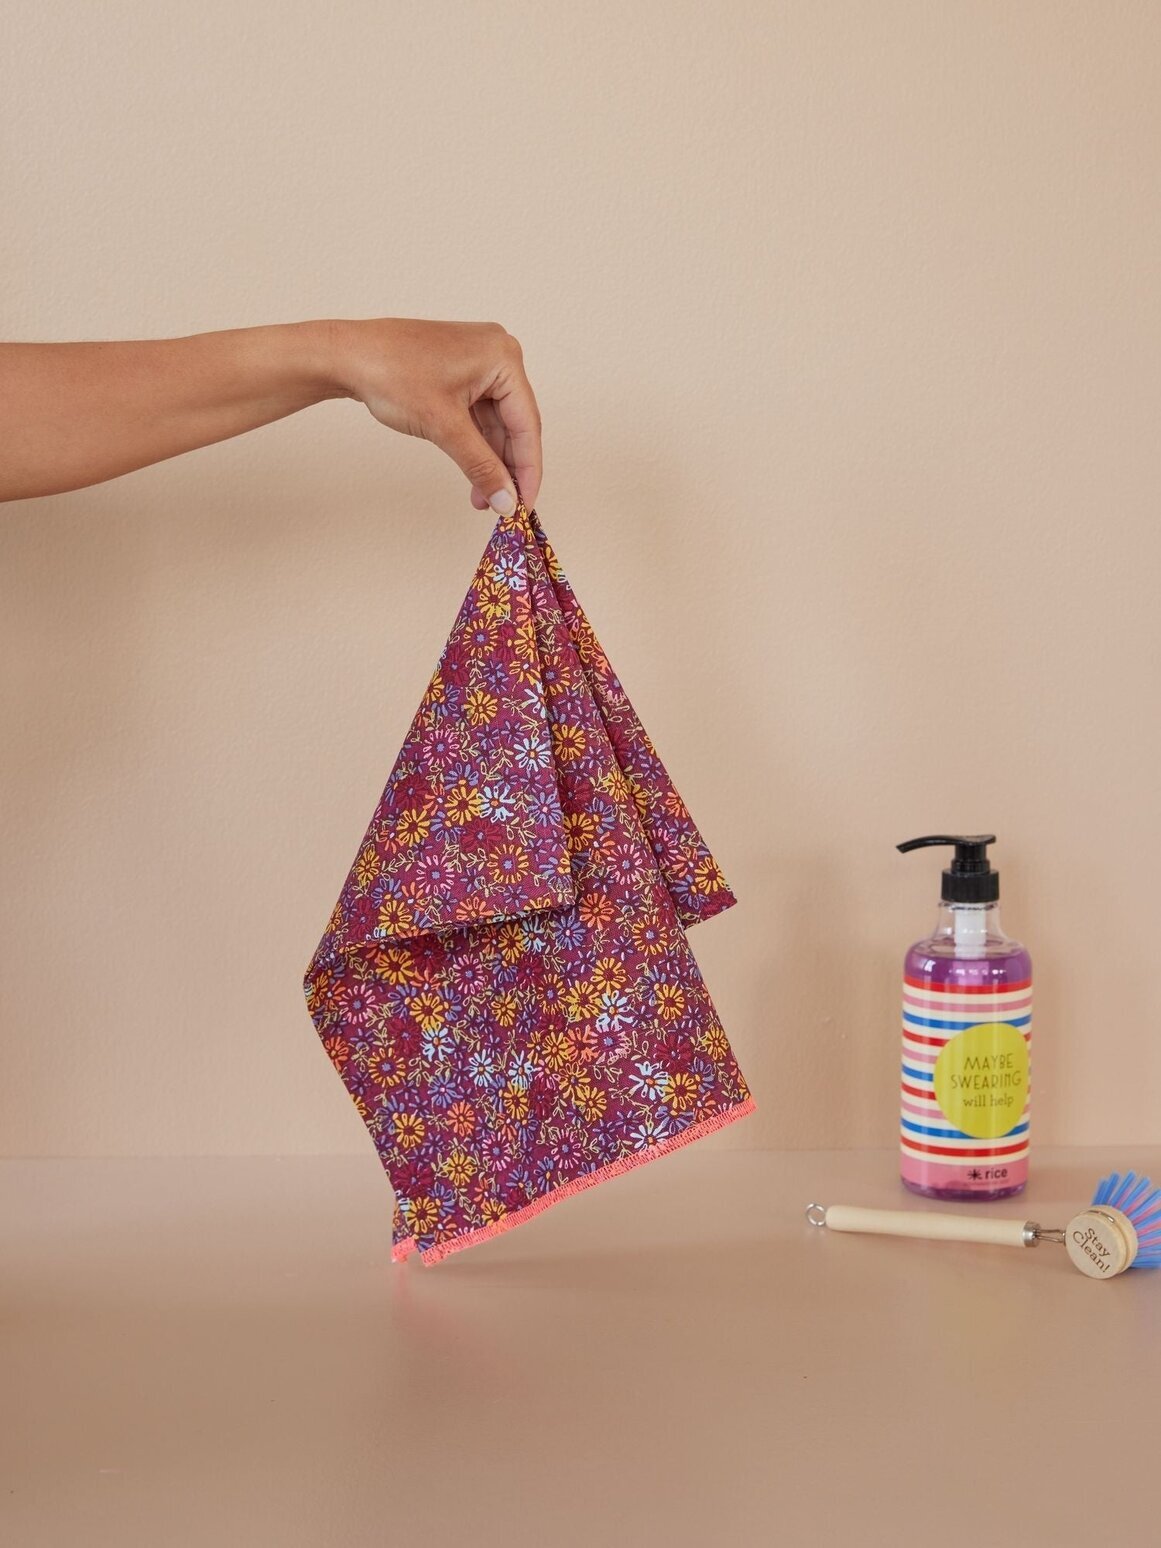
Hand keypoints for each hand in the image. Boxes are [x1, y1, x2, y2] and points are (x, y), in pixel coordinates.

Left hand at [322, 317, 542, 514]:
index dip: (527, 470)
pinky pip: (478, 415)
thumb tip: (507, 501)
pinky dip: (475, 444)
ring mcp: (478, 362)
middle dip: (506, 468)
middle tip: (503, 506)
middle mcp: (497, 355)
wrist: (347, 356)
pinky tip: (472, 473)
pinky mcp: (460, 372)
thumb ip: (481, 466)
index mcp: (503, 358)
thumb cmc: (392, 374)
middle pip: (514, 424)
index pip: (527, 424)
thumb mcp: (444, 427)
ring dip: (489, 461)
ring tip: (481, 497)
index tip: (524, 505)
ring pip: (495, 423)